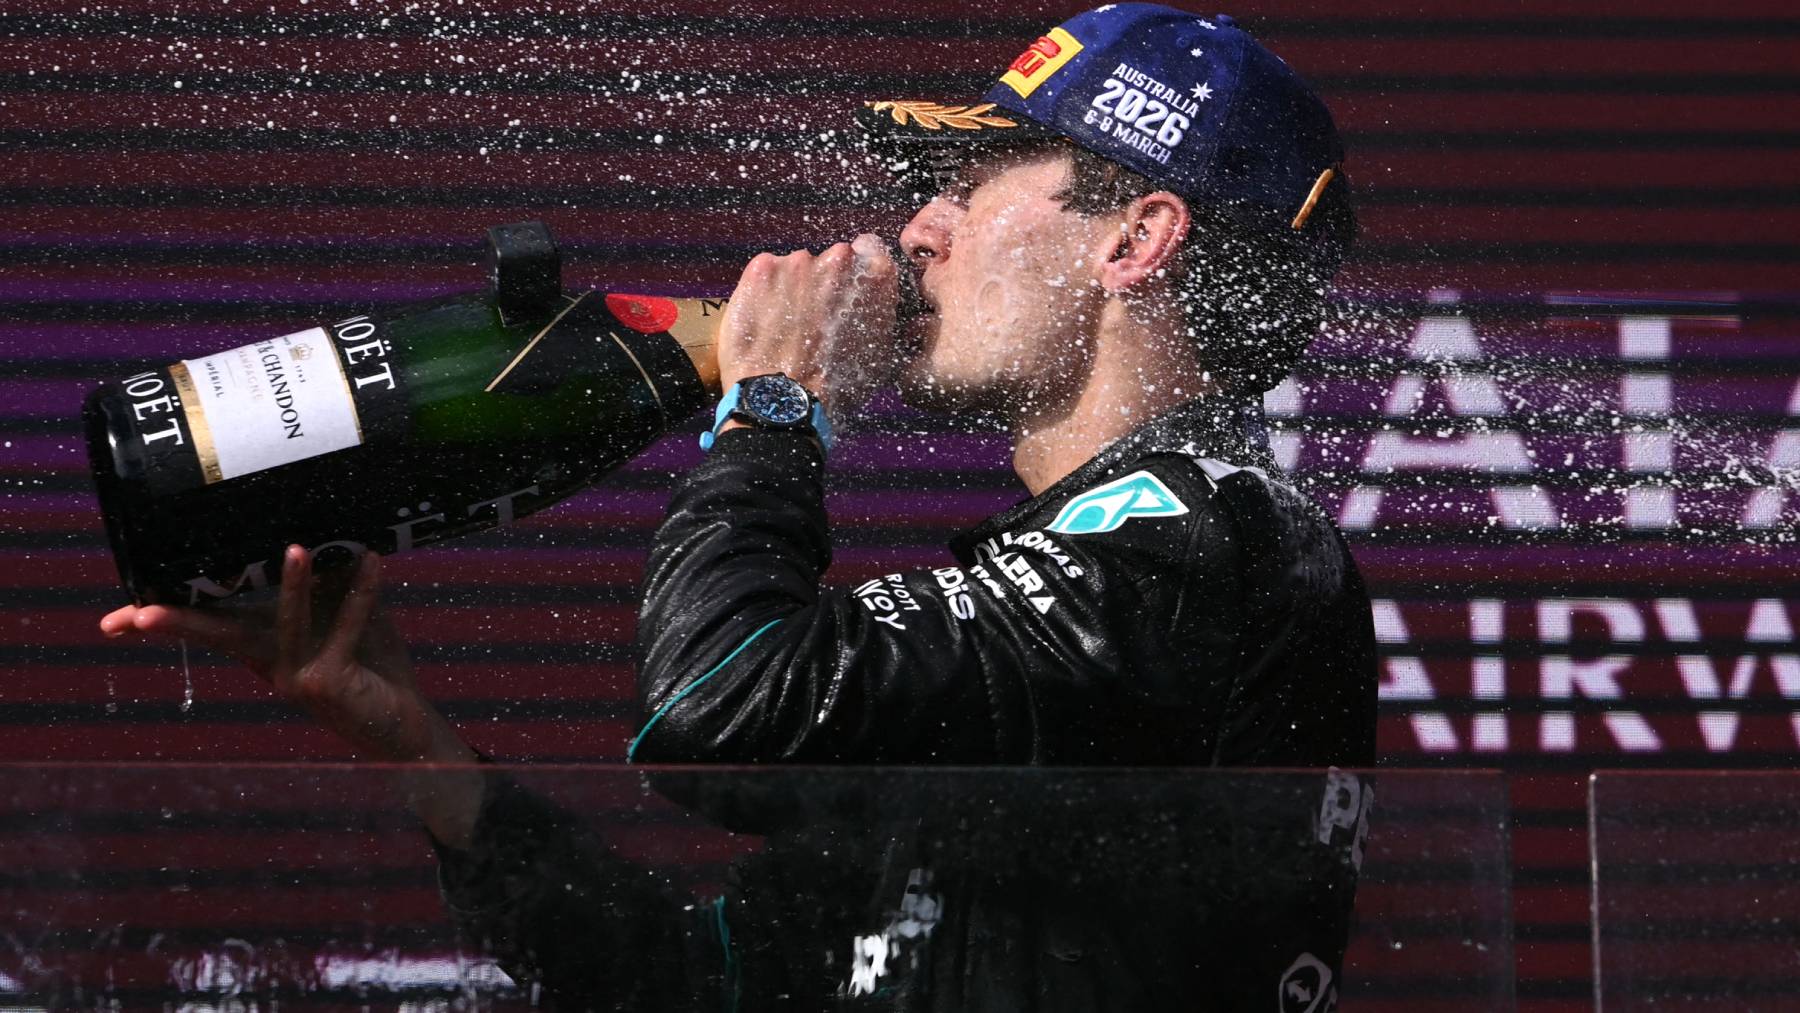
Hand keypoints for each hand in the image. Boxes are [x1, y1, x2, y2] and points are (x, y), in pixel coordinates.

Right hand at [98, 546, 471, 766]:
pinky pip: (345, 628)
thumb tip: (323, 530)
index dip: (163, 622)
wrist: (404, 725)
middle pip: (219, 635)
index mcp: (263, 648)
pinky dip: (360, 592)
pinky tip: (371, 560)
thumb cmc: (371, 665)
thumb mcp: (345, 617)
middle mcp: (270, 664)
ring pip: (286, 624)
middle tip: (140, 611)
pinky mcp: (328, 682)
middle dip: (179, 621)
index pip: (209, 627)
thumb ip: (330, 583)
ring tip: (295, 548)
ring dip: (293, 584)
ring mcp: (296, 677)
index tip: (117, 620)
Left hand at [717, 233, 899, 417]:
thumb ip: (881, 313)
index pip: (869, 250)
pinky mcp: (762, 269)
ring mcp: (798, 261)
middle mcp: (839, 259)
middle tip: (812, 321)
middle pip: (829, 261)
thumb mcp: (881, 353)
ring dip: (791, 290)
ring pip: (795, 269)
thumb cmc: (836, 386)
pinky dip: (762, 293)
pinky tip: (764, 324)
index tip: (845, 292)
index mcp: (875, 274)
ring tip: (784, 329)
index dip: (856, 273)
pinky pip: (764, 275)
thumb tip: (876, 306)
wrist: (784, 402)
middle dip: (822, 284)